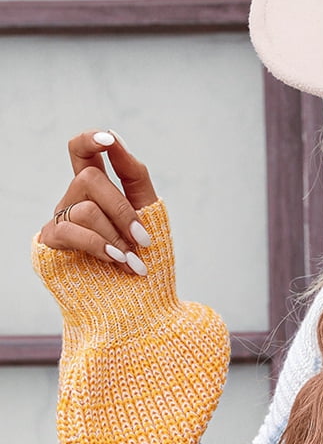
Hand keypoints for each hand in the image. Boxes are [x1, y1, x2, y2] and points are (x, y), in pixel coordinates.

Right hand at [38, 130, 157, 273]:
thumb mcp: (149, 212)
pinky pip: (72, 231)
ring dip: (117, 237)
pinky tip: (118, 262)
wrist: (142, 306)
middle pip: (89, 180)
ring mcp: (61, 220)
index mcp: (97, 190)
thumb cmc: (148, 260)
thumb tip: (113, 137)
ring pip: (86, 209)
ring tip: (133, 262)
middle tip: (144, 240)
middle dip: (122, 210)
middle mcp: (75, 200)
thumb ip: (133, 174)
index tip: (109, 139)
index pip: (82, 151)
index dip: (90, 140)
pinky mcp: (52, 243)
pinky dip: (100, 246)